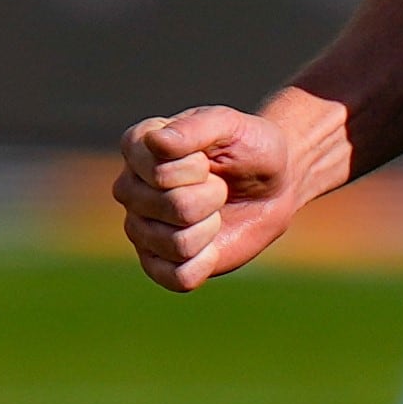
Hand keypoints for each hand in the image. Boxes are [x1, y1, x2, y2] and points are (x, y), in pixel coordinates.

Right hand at [117, 100, 330, 289]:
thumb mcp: (229, 124)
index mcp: (137, 147)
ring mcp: (140, 228)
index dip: (197, 169)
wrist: (273, 183)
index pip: (160, 173)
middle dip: (211, 197)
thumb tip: (156, 143)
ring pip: (176, 244)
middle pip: (171, 208)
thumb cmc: (248, 148)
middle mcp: (129, 188)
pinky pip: (176, 278)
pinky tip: (212, 246)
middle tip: (218, 186)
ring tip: (214, 211)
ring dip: (211, 228)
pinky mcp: (158, 264)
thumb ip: (194, 128)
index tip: (207, 159)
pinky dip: (205, 263)